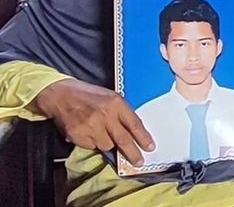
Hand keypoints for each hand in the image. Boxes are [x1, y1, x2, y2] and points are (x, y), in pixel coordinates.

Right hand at [33, 78, 153, 165]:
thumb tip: (134, 131)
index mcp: (116, 103)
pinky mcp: (78, 135)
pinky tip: (88, 131)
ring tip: (100, 131)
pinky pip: (91, 146)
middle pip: (123, 140)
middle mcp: (105, 115)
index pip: (134, 124)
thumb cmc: (88, 95)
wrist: (61, 94)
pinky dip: (92, 142)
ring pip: (107, 145)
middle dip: (132, 153)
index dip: (143, 138)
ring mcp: (91, 126)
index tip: (150, 147)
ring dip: (107, 142)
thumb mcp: (110, 97)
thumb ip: (121, 112)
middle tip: (139, 162)